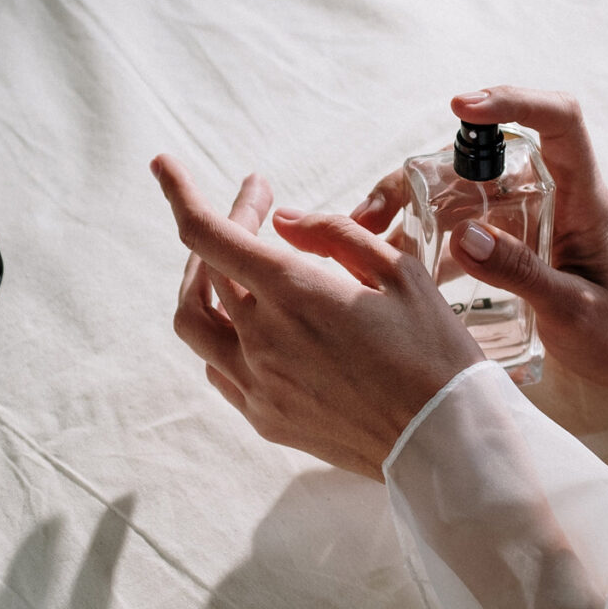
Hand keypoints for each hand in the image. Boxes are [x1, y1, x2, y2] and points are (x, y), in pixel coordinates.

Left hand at [152, 154, 483, 481]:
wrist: (444, 443)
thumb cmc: (432, 352)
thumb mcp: (399, 272)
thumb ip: (332, 235)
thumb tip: (282, 221)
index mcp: (295, 293)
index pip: (209, 234)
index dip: (178, 193)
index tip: (163, 165)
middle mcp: (262, 339)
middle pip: (204, 270)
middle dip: (223, 226)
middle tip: (258, 209)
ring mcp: (256, 384)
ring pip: (194, 322)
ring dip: (202, 282)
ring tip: (234, 264)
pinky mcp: (263, 418)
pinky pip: (216, 366)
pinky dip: (221, 333)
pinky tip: (251, 322)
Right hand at [351, 86, 607, 389]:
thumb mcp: (573, 309)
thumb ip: (523, 273)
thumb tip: (463, 235)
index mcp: (583, 197)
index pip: (559, 121)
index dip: (514, 102)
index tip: (462, 108)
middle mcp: (546, 193)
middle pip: (479, 155)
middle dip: (419, 171)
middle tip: (374, 211)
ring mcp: (517, 214)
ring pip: (454, 187)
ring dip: (406, 200)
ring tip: (364, 230)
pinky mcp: (497, 238)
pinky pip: (449, 221)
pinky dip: (414, 231)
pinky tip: (384, 253)